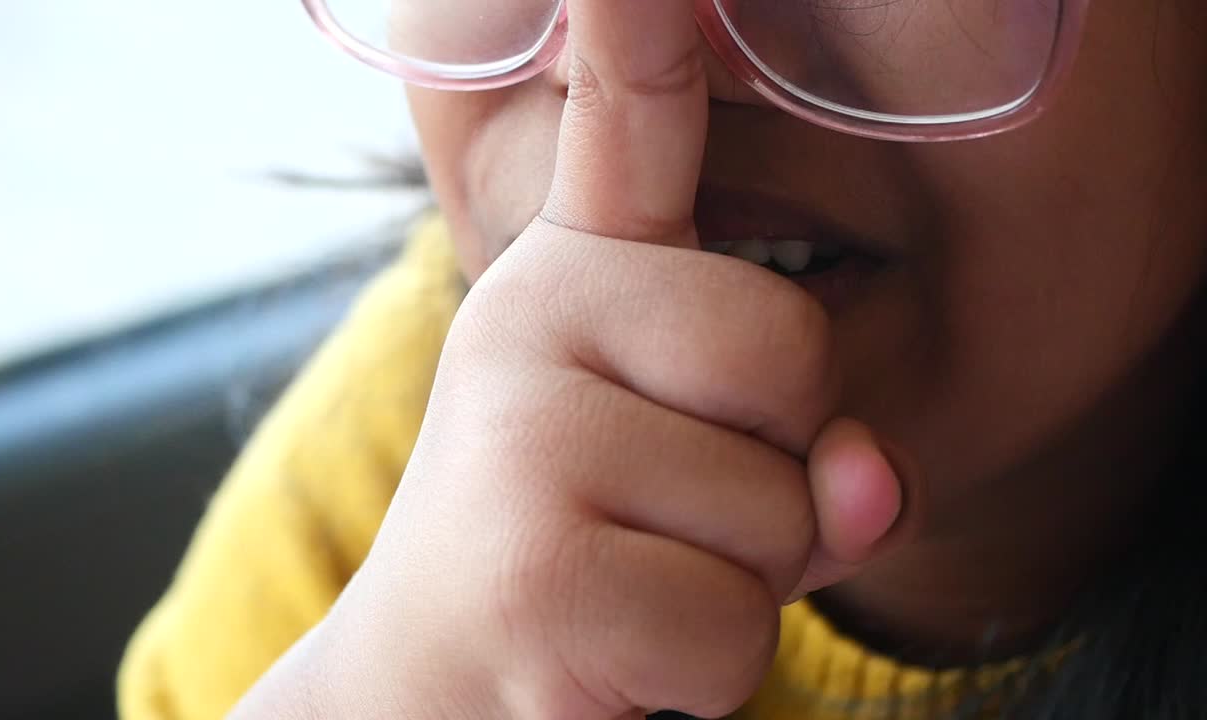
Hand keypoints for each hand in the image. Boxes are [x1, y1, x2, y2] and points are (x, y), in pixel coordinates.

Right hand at [232, 2, 906, 717]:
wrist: (435, 680)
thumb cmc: (586, 552)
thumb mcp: (702, 471)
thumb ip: (805, 443)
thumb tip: (874, 480)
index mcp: (571, 275)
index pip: (627, 122)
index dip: (641, 27)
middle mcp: (529, 318)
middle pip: (795, 354)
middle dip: (776, 477)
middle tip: (665, 520)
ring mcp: (522, 436)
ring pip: (779, 512)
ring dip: (735, 585)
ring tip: (625, 586)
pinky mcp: (536, 568)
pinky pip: (732, 623)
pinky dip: (699, 671)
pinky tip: (604, 657)